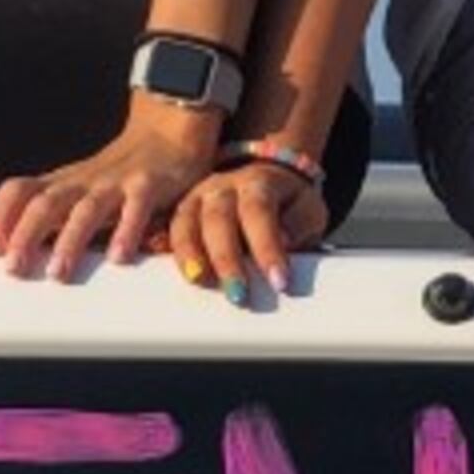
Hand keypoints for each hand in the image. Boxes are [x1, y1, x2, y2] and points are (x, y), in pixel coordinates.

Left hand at [0, 100, 223, 280]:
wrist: (166, 134)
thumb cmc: (115, 174)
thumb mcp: (73, 190)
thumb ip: (37, 214)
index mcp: (62, 182)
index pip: (19, 190)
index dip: (0, 215)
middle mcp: (83, 181)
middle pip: (46, 203)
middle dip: (26, 234)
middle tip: (13, 267)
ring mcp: (115, 183)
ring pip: (86, 209)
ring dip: (69, 241)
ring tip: (57, 272)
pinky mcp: (148, 186)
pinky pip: (136, 208)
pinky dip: (126, 231)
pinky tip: (118, 257)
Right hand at [168, 149, 333, 304]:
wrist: (265, 177)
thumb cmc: (290, 203)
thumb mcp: (308, 208)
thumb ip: (299, 223)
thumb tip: (283, 241)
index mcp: (258, 183)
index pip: (260, 213)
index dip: (267, 248)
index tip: (279, 282)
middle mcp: (222, 187)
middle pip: (218, 219)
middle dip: (226, 259)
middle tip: (239, 296)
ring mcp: (196, 198)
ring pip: (184, 223)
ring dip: (190, 256)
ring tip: (199, 282)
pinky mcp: (180, 213)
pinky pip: (166, 231)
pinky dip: (166, 250)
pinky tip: (165, 269)